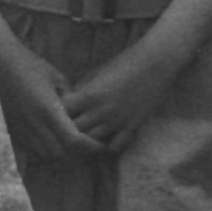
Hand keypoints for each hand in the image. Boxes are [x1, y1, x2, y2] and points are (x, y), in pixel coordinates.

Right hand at [0, 37, 105, 166]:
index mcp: (48, 109)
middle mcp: (34, 123)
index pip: (74, 140)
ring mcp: (21, 127)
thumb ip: (71, 99)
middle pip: (61, 153)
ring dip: (62, 154)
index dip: (90, 146)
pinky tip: (52, 141)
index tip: (101, 144)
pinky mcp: (11, 128)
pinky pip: (32, 149)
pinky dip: (46, 151)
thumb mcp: (57, 78)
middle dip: (78, 154)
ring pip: (46, 154)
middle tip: (89, 147)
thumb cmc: (29, 65)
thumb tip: (81, 115)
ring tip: (71, 146)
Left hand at [59, 44, 175, 151]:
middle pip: (74, 130)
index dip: (56, 112)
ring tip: (82, 135)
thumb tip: (66, 104)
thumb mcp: (95, 73)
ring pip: (92, 141)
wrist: (155, 64)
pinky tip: (103, 139)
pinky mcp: (133, 126)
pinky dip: (106, 146)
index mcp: (89, 95)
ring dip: (85, 139)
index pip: (62, 112)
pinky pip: (115, 146)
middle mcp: (102, 111)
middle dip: (67, 129)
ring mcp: (118, 121)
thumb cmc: (122, 64)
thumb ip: (80, 90)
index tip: (56, 110)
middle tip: (65, 126)